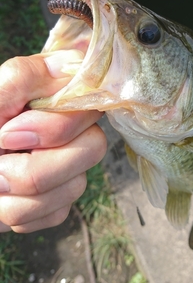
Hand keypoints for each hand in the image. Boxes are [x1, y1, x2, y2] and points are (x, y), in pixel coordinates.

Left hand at [0, 52, 106, 232]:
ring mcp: (71, 161)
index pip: (91, 100)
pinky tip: (4, 200)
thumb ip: (23, 78)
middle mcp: (72, 123)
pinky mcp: (62, 195)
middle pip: (94, 147)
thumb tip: (68, 68)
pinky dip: (22, 213)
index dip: (56, 126)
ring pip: (76, 186)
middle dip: (36, 170)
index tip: (8, 134)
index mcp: (55, 92)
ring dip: (21, 198)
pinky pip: (59, 212)